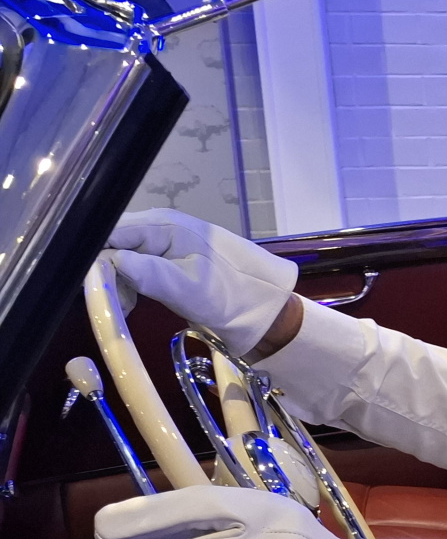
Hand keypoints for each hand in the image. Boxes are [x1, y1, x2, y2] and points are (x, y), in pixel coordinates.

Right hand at [105, 209, 297, 355]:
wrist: (262, 312)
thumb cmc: (230, 297)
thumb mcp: (188, 288)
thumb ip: (148, 272)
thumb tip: (109, 260)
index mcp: (164, 226)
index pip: (110, 231)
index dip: (95, 257)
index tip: (93, 285)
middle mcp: (160, 229)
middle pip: (111, 243)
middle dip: (104, 272)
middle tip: (114, 301)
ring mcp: (163, 245)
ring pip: (119, 257)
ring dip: (115, 283)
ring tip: (126, 307)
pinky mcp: (166, 262)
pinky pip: (133, 268)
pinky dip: (127, 286)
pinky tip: (132, 304)